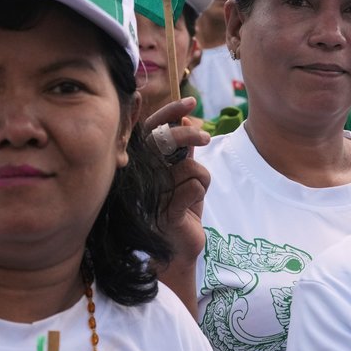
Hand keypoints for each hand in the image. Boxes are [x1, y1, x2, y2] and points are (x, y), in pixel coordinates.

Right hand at [144, 99, 210, 266]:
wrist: (179, 248)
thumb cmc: (181, 208)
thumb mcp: (183, 175)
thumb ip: (183, 150)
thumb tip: (188, 119)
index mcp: (145, 164)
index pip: (153, 130)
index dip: (170, 113)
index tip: (191, 102)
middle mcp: (143, 176)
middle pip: (165, 141)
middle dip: (188, 135)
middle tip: (206, 138)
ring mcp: (152, 193)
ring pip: (188, 165)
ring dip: (201, 178)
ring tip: (194, 194)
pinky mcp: (165, 210)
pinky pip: (194, 185)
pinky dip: (200, 192)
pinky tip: (191, 208)